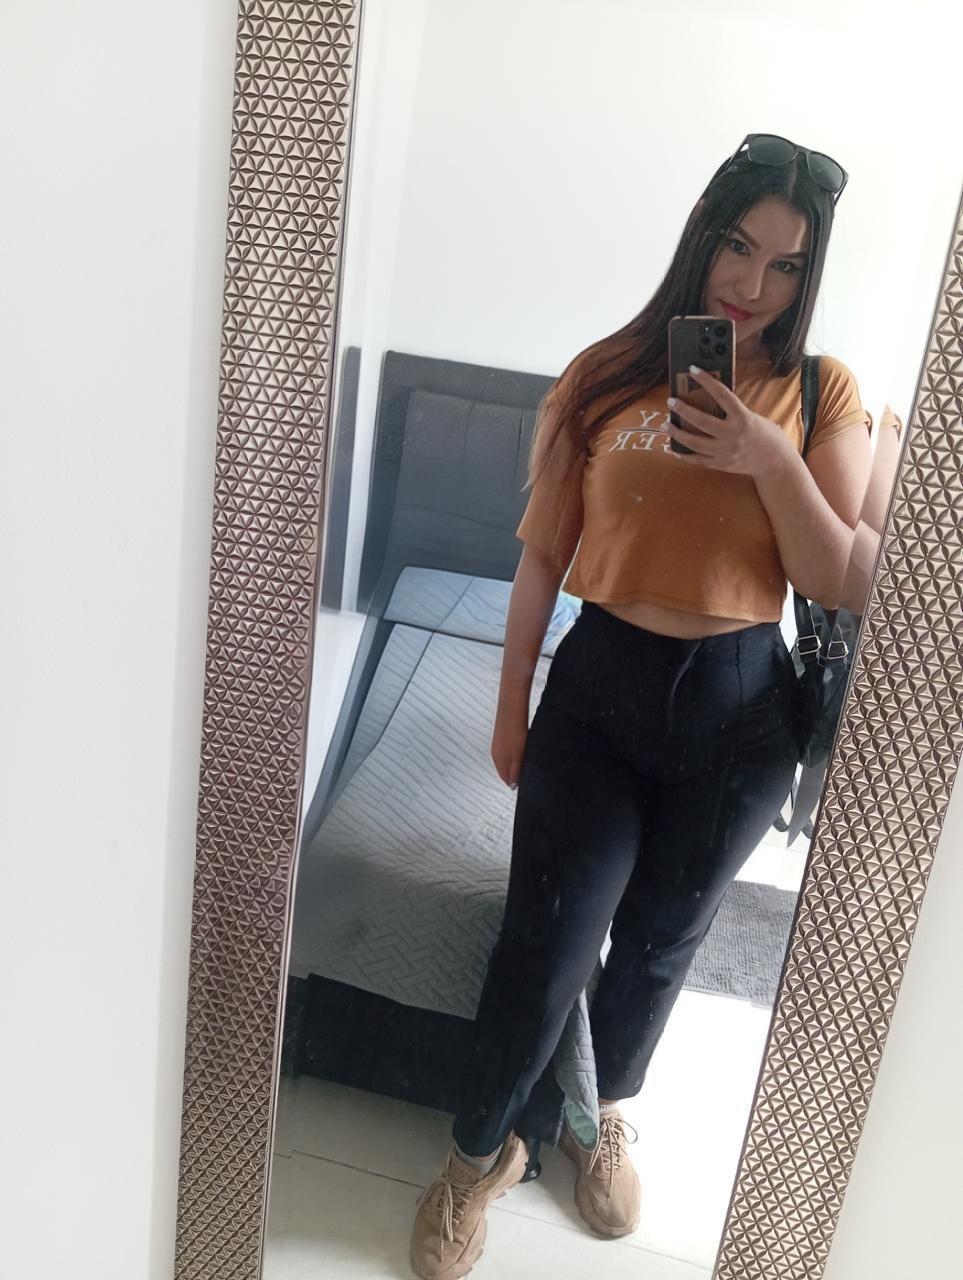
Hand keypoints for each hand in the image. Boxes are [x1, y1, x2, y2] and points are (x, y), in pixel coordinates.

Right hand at [491, 708, 527, 788]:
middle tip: (529, 774)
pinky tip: (521, 750)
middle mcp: (495, 754)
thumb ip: (515, 770)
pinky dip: (514, 755)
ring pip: (506, 761)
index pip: (506, 779)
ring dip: (515, 765)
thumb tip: (513, 786)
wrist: (511, 707)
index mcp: (499, 760)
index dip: (516, 783)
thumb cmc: (515, 730)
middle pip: (505, 771)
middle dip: (515, 775)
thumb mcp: (518, 754)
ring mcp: (497, 745)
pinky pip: (507, 751)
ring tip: (527, 763)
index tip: (527, 783)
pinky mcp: (501, 736)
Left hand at [667, 366, 794, 477]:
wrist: (776, 463)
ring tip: (667, 425)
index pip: (721, 394)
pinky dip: (684, 454)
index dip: (706, 380)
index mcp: (743, 418)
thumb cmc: (767, 437)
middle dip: (683, 410)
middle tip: (670, 402)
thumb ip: (734, 412)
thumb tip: (711, 401)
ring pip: (695, 442)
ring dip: (677, 433)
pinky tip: (674, 448)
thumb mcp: (753, 418)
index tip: (693, 369)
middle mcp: (733, 435)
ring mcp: (726, 452)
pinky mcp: (721, 465)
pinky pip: (698, 460)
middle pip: (702, 420)